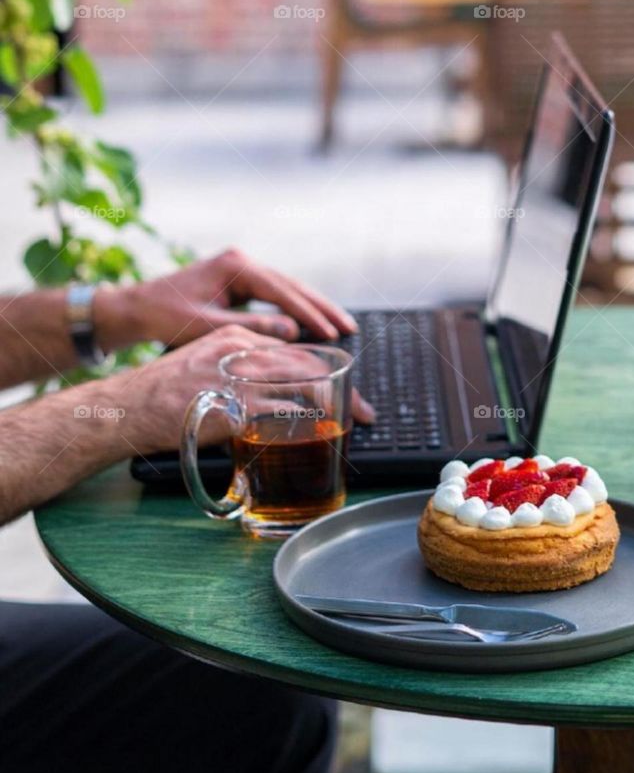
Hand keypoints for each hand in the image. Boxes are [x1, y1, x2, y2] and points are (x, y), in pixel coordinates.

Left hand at [97, 248, 357, 349]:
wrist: (137, 307)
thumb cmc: (164, 316)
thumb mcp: (206, 326)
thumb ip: (249, 328)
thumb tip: (292, 331)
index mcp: (235, 266)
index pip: (281, 290)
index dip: (309, 312)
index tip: (332, 331)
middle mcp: (242, 261)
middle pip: (291, 285)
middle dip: (321, 307)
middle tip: (349, 326)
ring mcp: (242, 269)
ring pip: (287, 289)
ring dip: (313, 308)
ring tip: (341, 325)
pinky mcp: (240, 281)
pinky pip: (275, 295)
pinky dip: (295, 309)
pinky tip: (313, 323)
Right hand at [115, 324, 373, 453]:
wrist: (128, 406)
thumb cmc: (163, 392)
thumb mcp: (204, 362)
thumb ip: (239, 368)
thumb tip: (270, 386)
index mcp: (236, 336)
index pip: (293, 348)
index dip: (325, 367)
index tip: (345, 383)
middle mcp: (243, 351)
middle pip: (307, 364)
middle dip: (342, 387)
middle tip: (365, 410)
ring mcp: (241, 377)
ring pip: (302, 385)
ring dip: (332, 407)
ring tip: (351, 425)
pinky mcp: (235, 405)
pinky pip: (282, 413)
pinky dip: (305, 425)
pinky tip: (318, 436)